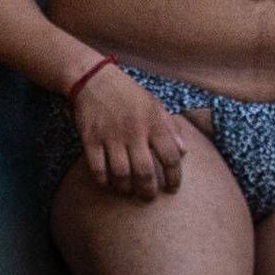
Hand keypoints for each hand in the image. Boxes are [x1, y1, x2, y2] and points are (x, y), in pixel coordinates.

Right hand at [71, 63, 187, 197]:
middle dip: (149, 191)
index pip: (171, 157)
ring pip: (121, 174)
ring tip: (128, 190)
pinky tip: (108, 182)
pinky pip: (97, 169)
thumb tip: (184, 152)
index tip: (172, 188)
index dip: (175, 177)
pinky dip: (103, 181)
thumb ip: (171, 128)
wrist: (94, 78)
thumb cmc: (128, 93)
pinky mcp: (90, 138)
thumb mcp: (154, 104)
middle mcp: (134, 131)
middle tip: (149, 196)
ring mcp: (110, 136)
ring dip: (126, 188)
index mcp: (153, 123)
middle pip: (145, 172)